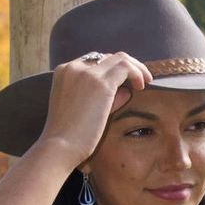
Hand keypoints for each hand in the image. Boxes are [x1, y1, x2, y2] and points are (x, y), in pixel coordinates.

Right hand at [38, 51, 153, 169]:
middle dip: (126, 66)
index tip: (124, 82)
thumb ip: (104, 99)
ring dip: (136, 67)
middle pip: (107, 57)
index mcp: (64, 72)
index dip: (112, 70)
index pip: (94, 62)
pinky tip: (142, 86)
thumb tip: (125, 91)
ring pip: (120, 58)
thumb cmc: (68, 137)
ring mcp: (86, 73)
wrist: (59, 147)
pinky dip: (137, 73)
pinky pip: (125, 68)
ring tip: (145, 82)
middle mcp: (74, 67)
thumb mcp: (83, 112)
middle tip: (140, 80)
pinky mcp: (100, 84)